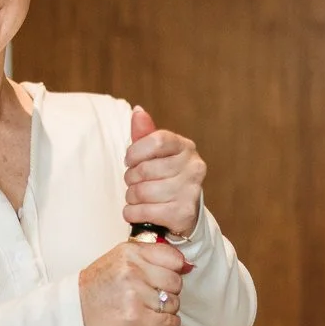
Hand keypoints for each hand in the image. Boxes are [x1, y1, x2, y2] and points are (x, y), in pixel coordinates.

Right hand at [79, 236, 188, 325]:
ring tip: (150, 308)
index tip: (168, 275)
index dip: (175, 269)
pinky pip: (170, 321)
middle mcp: (134, 271)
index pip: (173, 258)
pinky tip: (156, 320)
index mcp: (130, 252)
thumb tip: (187, 265)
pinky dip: (168, 323)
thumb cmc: (97, 285)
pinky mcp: (137, 319)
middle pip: (176, 282)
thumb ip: (149, 256)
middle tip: (155, 295)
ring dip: (167, 308)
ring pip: (174, 303)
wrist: (74, 311)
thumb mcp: (119, 258)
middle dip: (170, 291)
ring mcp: (136, 295)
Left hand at [123, 105, 205, 238]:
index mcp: (186, 147)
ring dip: (131, 197)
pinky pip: (143, 212)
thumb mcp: (156, 154)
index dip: (135, 152)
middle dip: (131, 178)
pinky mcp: (182, 214)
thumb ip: (145, 133)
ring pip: (142, 192)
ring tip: (138, 198)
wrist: (182, 213)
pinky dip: (132, 213)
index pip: (156, 141)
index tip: (130, 161)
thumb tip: (138, 111)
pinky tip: (139, 211)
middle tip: (136, 183)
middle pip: (145, 169)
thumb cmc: (164, 178)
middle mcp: (194, 167)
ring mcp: (190, 192)